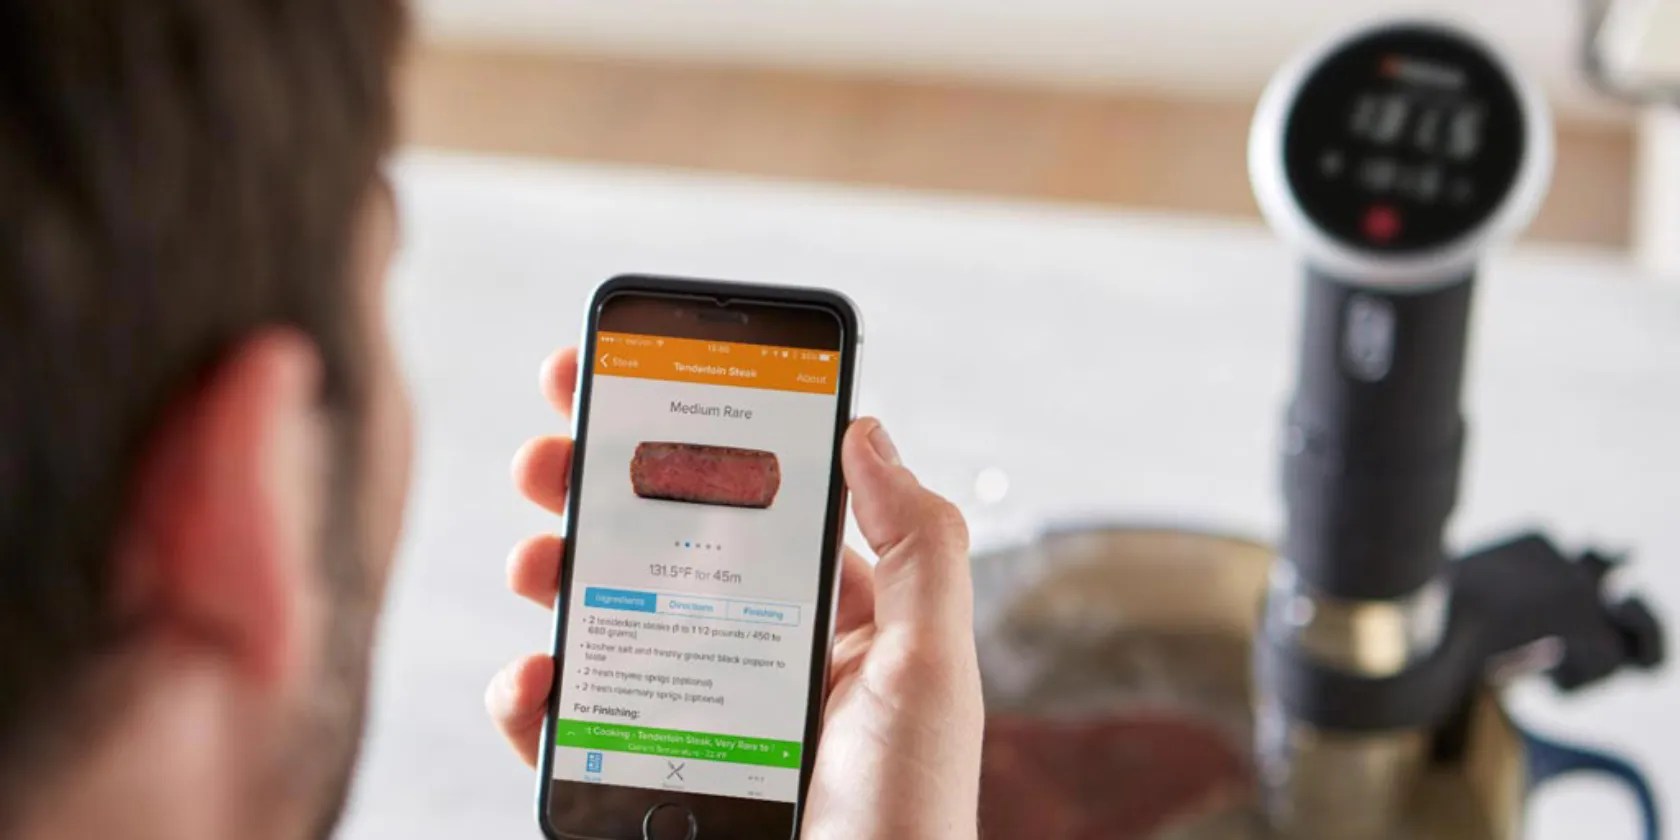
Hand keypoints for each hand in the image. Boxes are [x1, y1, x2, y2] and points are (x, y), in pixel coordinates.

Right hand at [489, 347, 983, 839]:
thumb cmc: (906, 822)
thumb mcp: (934, 674)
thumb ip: (920, 546)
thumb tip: (867, 431)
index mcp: (836, 624)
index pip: (763, 507)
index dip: (699, 440)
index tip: (635, 379)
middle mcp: (760, 660)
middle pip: (666, 550)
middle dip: (602, 491)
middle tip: (550, 455)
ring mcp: (694, 715)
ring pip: (607, 620)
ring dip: (556, 575)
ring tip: (534, 561)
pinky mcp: (639, 776)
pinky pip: (568, 722)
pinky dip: (532, 696)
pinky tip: (531, 684)